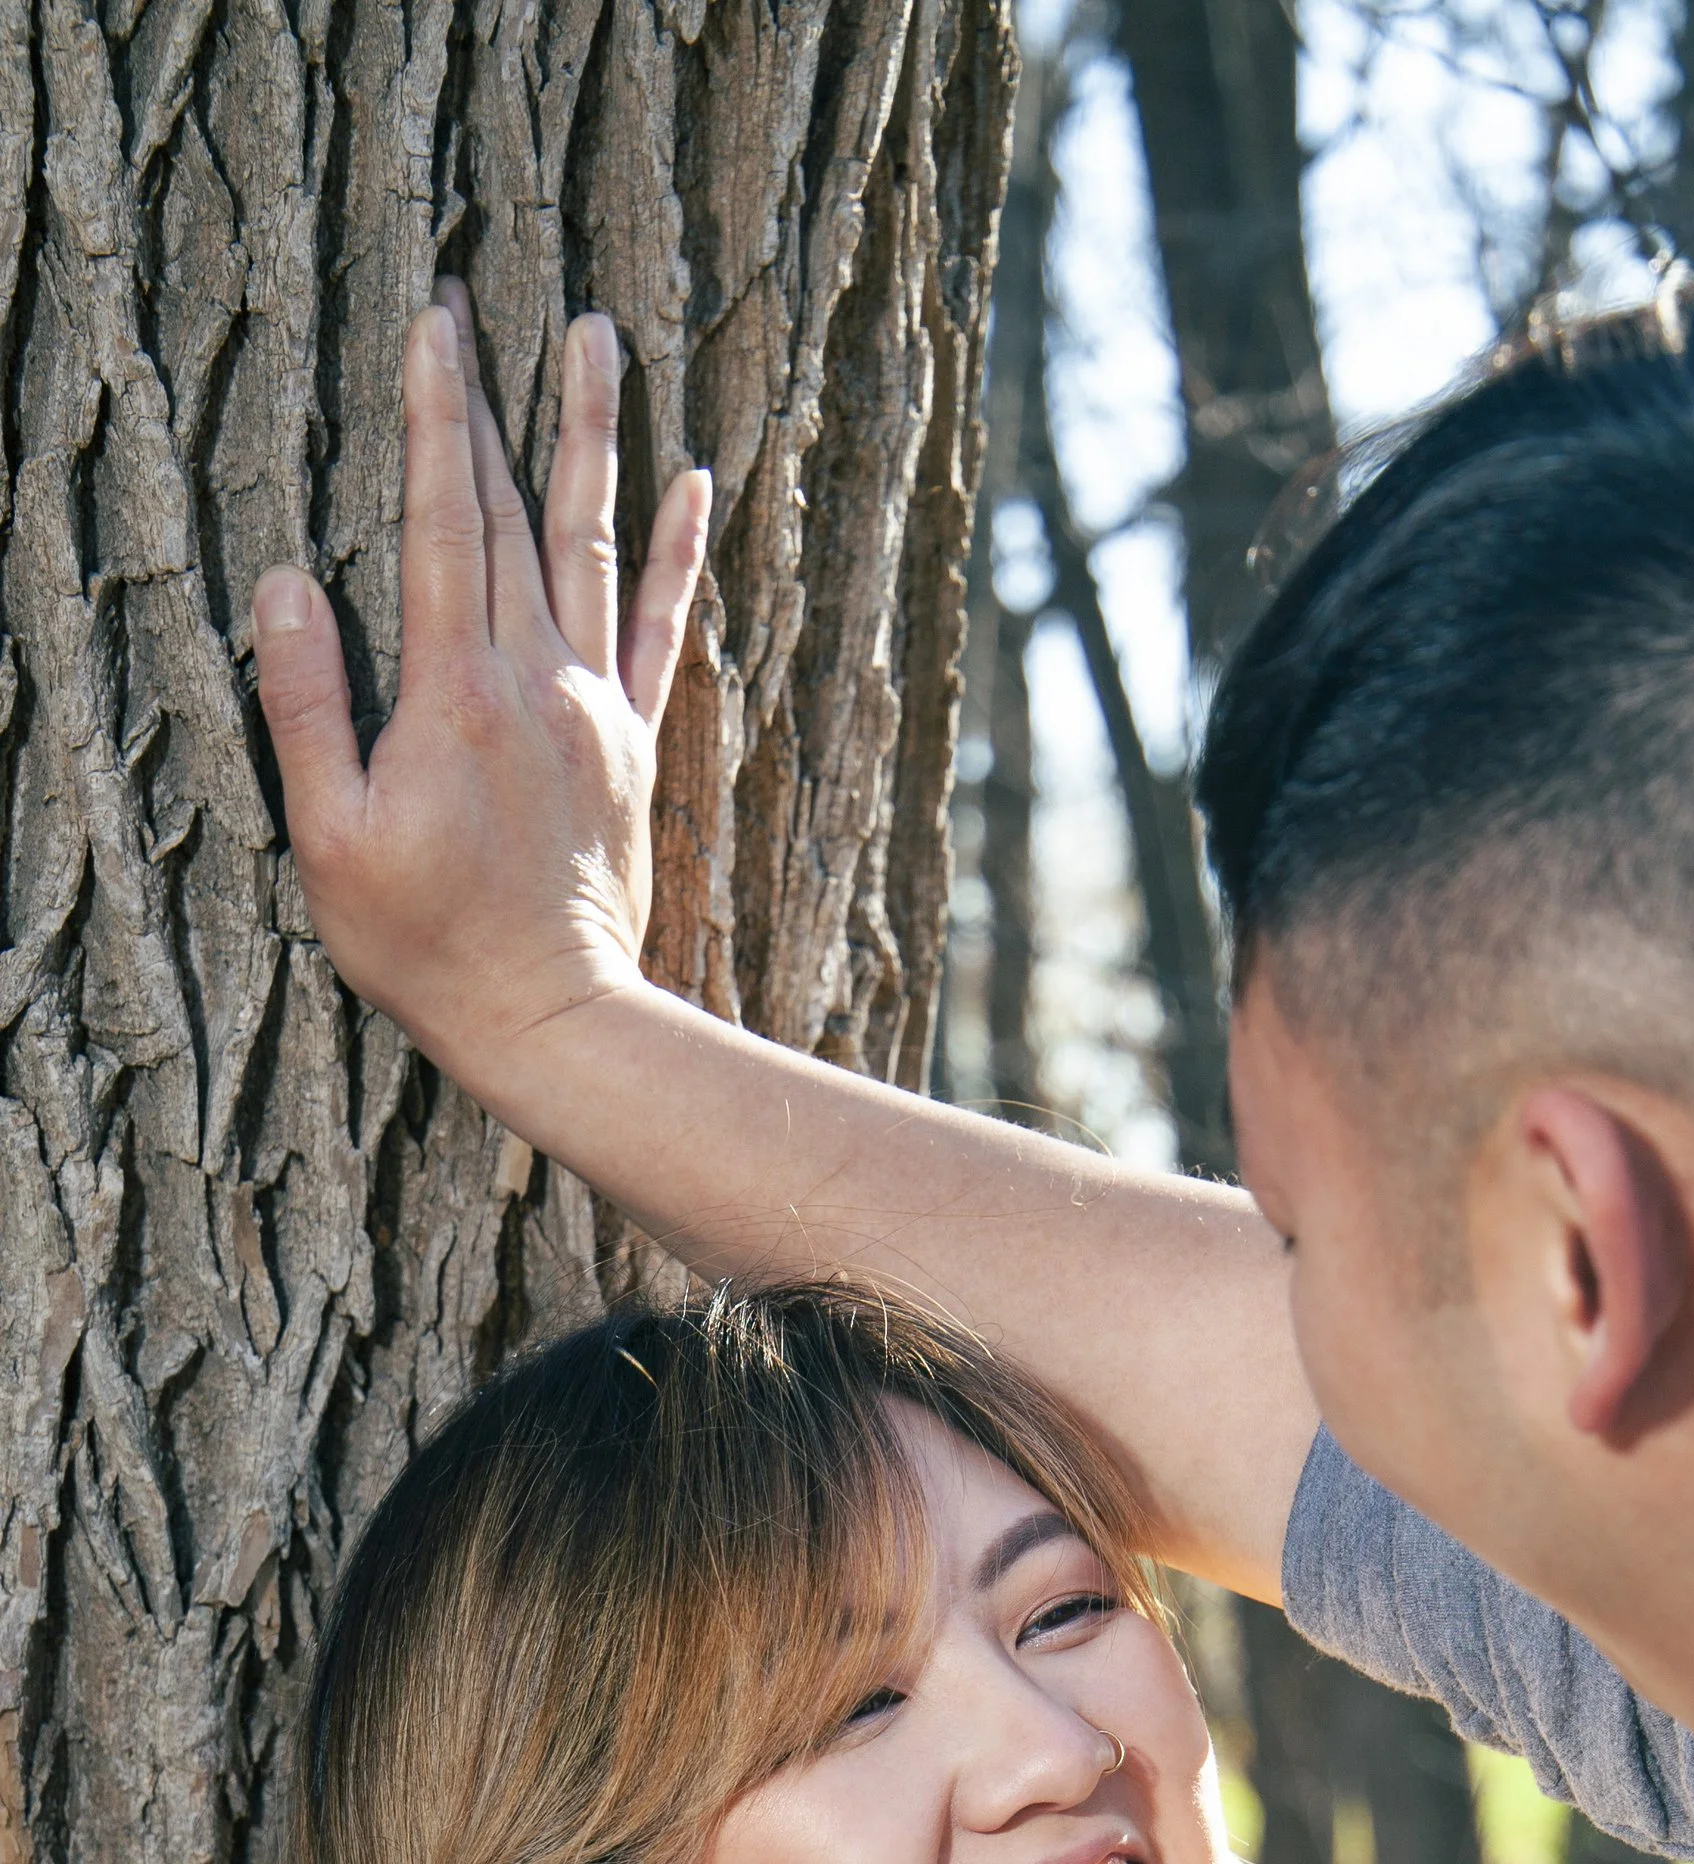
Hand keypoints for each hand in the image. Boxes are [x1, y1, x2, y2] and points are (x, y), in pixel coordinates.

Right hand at [249, 286, 709, 1110]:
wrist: (555, 1019)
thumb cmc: (429, 945)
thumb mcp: (334, 838)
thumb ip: (310, 707)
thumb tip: (286, 584)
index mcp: (456, 692)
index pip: (443, 519)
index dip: (434, 415)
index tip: (430, 325)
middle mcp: (536, 680)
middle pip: (512, 510)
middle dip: (490, 398)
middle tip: (477, 300)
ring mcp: (595, 708)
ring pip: (592, 542)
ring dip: (590, 434)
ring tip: (596, 338)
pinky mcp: (632, 746)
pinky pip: (662, 628)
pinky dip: (677, 553)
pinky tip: (693, 483)